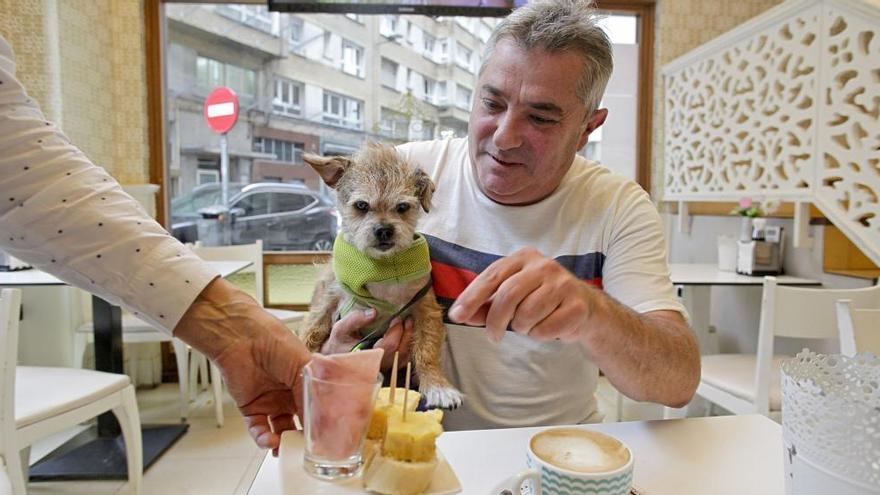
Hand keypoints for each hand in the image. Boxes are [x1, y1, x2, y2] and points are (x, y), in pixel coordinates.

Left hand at [174, 278, 310, 450]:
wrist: (241, 337)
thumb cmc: (274, 341)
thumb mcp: (303, 367)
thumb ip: (311, 395)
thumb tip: (320, 420)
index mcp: (306, 382)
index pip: (317, 408)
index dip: (322, 423)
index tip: (327, 437)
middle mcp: (289, 394)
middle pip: (301, 423)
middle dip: (304, 438)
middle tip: (309, 448)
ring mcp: (271, 402)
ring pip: (281, 430)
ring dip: (284, 442)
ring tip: (289, 448)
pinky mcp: (252, 409)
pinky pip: (259, 429)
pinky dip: (264, 438)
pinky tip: (270, 440)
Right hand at [320, 308, 412, 370]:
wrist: (337, 358)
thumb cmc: (339, 344)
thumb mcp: (340, 330)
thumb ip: (354, 320)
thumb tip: (374, 312)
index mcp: (366, 357)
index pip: (388, 346)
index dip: (395, 332)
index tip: (397, 318)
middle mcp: (377, 366)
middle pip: (400, 352)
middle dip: (406, 334)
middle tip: (407, 319)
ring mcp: (384, 368)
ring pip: (403, 357)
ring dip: (409, 340)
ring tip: (409, 323)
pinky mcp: (388, 368)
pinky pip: (403, 359)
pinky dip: (408, 346)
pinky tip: (406, 334)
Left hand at [447, 247, 596, 343]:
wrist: (586, 309)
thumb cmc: (542, 300)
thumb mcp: (513, 298)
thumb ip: (487, 305)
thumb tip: (460, 315)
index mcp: (524, 257)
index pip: (492, 276)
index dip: (472, 298)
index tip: (457, 316)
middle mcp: (544, 265)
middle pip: (508, 295)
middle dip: (495, 321)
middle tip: (493, 336)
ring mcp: (563, 284)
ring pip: (527, 314)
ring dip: (523, 328)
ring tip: (530, 325)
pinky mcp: (577, 305)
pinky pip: (545, 328)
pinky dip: (540, 335)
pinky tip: (548, 327)